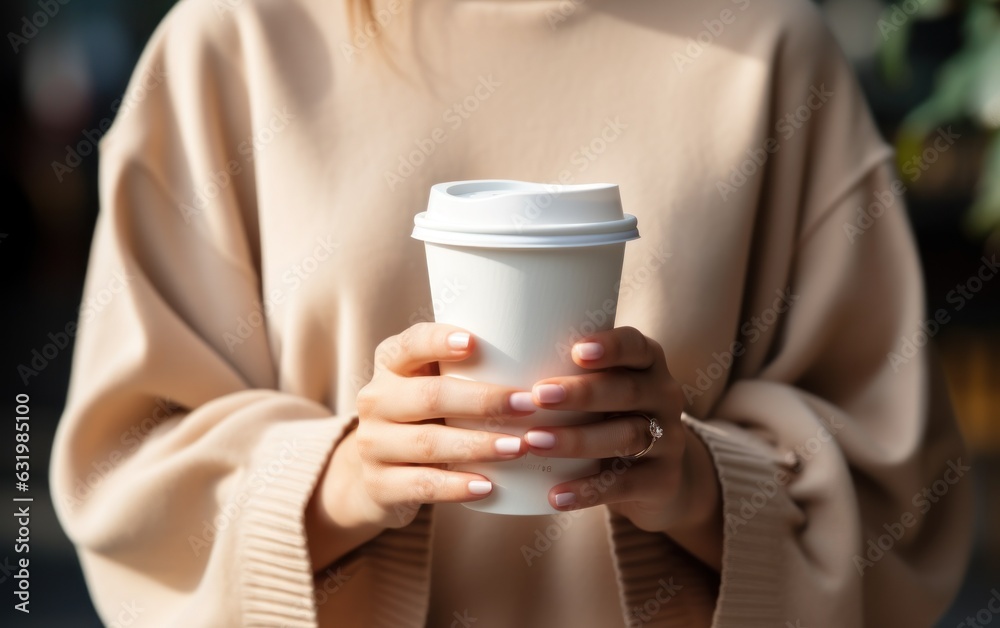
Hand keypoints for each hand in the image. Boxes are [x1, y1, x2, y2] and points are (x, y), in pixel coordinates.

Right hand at [349, 322, 536, 528]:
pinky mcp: (379, 484)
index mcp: (391, 364)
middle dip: (483, 401)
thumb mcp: (433, 388)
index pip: (411, 344)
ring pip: (428, 443)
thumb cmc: (425, 420)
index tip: (474, 342)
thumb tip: (539, 356)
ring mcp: (373, 443)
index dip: (439, 341)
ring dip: (478, 445)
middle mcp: (376, 399)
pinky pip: (421, 484)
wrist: (378, 478)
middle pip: (429, 396)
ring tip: (518, 447)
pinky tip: (488, 485)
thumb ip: (467, 372)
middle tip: (528, 405)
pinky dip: (457, 486)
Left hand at [520, 326, 722, 566]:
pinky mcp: (662, 482)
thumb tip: (478, 354)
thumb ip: (561, 371)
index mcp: (647, 365)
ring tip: (534, 442)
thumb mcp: (599, 391)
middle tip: (537, 395)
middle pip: (628, 390)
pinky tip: (555, 494)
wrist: (660, 478)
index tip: (575, 350)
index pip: (636, 346)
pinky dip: (589, 490)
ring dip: (578, 439)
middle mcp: (664, 397)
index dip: (610, 346)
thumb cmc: (608, 419)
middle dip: (582, 392)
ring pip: (627, 436)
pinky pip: (626, 485)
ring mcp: (669, 440)